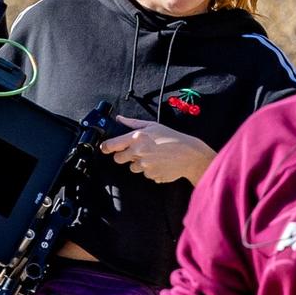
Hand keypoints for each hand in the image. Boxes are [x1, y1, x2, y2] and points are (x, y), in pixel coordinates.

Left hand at [100, 116, 214, 184]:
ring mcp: (144, 166)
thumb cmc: (172, 138)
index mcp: (136, 138)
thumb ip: (133, 123)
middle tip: (136, 152)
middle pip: (118, 159)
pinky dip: (151, 170)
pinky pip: (146, 174)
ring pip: (133, 167)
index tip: (106, 148)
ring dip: (139, 163)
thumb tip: (120, 118)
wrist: (189, 155)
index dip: (106, 147)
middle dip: (124, 156)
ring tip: (153, 156)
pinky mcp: (151, 176)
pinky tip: (160, 163)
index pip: (111, 145)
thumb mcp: (152, 125)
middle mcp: (138, 152)